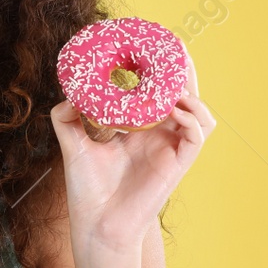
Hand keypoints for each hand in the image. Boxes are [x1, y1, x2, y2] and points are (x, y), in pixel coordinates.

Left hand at [48, 44, 214, 255]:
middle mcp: (159, 135)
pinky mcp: (178, 165)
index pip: (159, 92)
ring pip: (200, 113)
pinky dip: (191, 118)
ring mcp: (171, 149)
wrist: (96, 223)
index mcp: (139, 127)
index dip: (162, 69)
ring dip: (191, 94)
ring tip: (172, 85)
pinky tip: (172, 110)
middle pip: (185, 96)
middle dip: (183, 71)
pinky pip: (197, 135)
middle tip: (173, 48)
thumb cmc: (88, 188)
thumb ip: (67, 118)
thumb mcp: (73, 145)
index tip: (156, 44)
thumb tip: (68, 96)